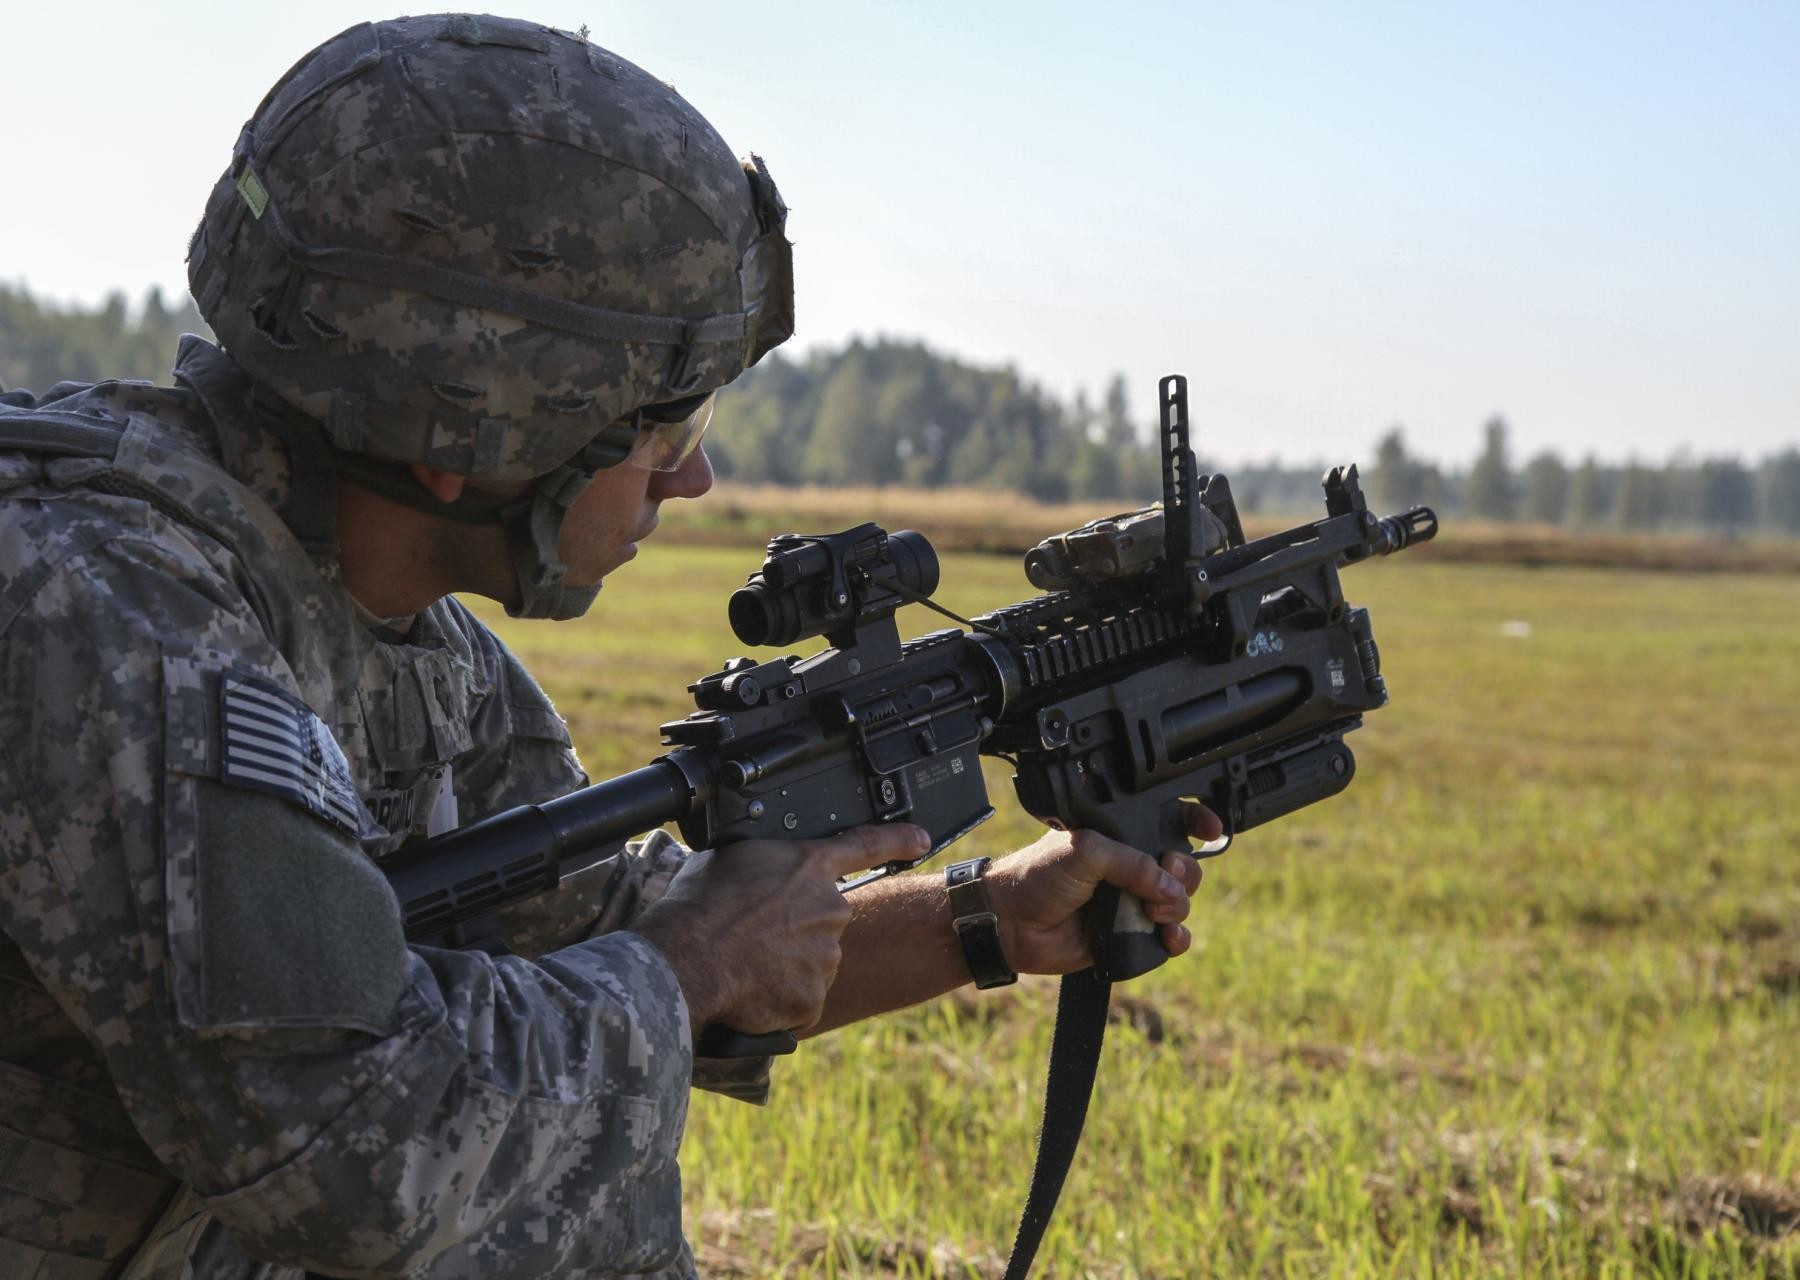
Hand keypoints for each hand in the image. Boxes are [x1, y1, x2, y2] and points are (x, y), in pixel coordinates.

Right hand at [631, 823, 928, 1037]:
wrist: (688, 959)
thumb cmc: (698, 905)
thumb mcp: (729, 858)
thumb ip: (763, 863)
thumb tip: (755, 872)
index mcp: (808, 865)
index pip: (866, 844)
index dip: (897, 839)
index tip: (920, 839)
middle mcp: (829, 908)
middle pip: (823, 918)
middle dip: (796, 928)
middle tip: (753, 936)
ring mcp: (826, 955)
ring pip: (813, 961)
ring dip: (785, 965)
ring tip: (744, 963)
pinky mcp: (814, 997)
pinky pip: (800, 1001)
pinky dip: (779, 1001)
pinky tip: (749, 991)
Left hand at [985, 805, 1219, 974]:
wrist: (1011, 923)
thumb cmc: (1037, 876)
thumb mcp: (1086, 851)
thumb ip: (1132, 863)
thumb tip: (1170, 887)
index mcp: (1120, 835)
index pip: (1168, 821)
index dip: (1196, 822)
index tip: (1211, 829)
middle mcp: (1130, 867)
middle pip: (1184, 867)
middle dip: (1186, 873)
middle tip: (1168, 876)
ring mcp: (1132, 902)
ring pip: (1180, 903)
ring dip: (1178, 908)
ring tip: (1154, 911)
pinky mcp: (1129, 936)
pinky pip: (1168, 939)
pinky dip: (1176, 939)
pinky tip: (1168, 937)